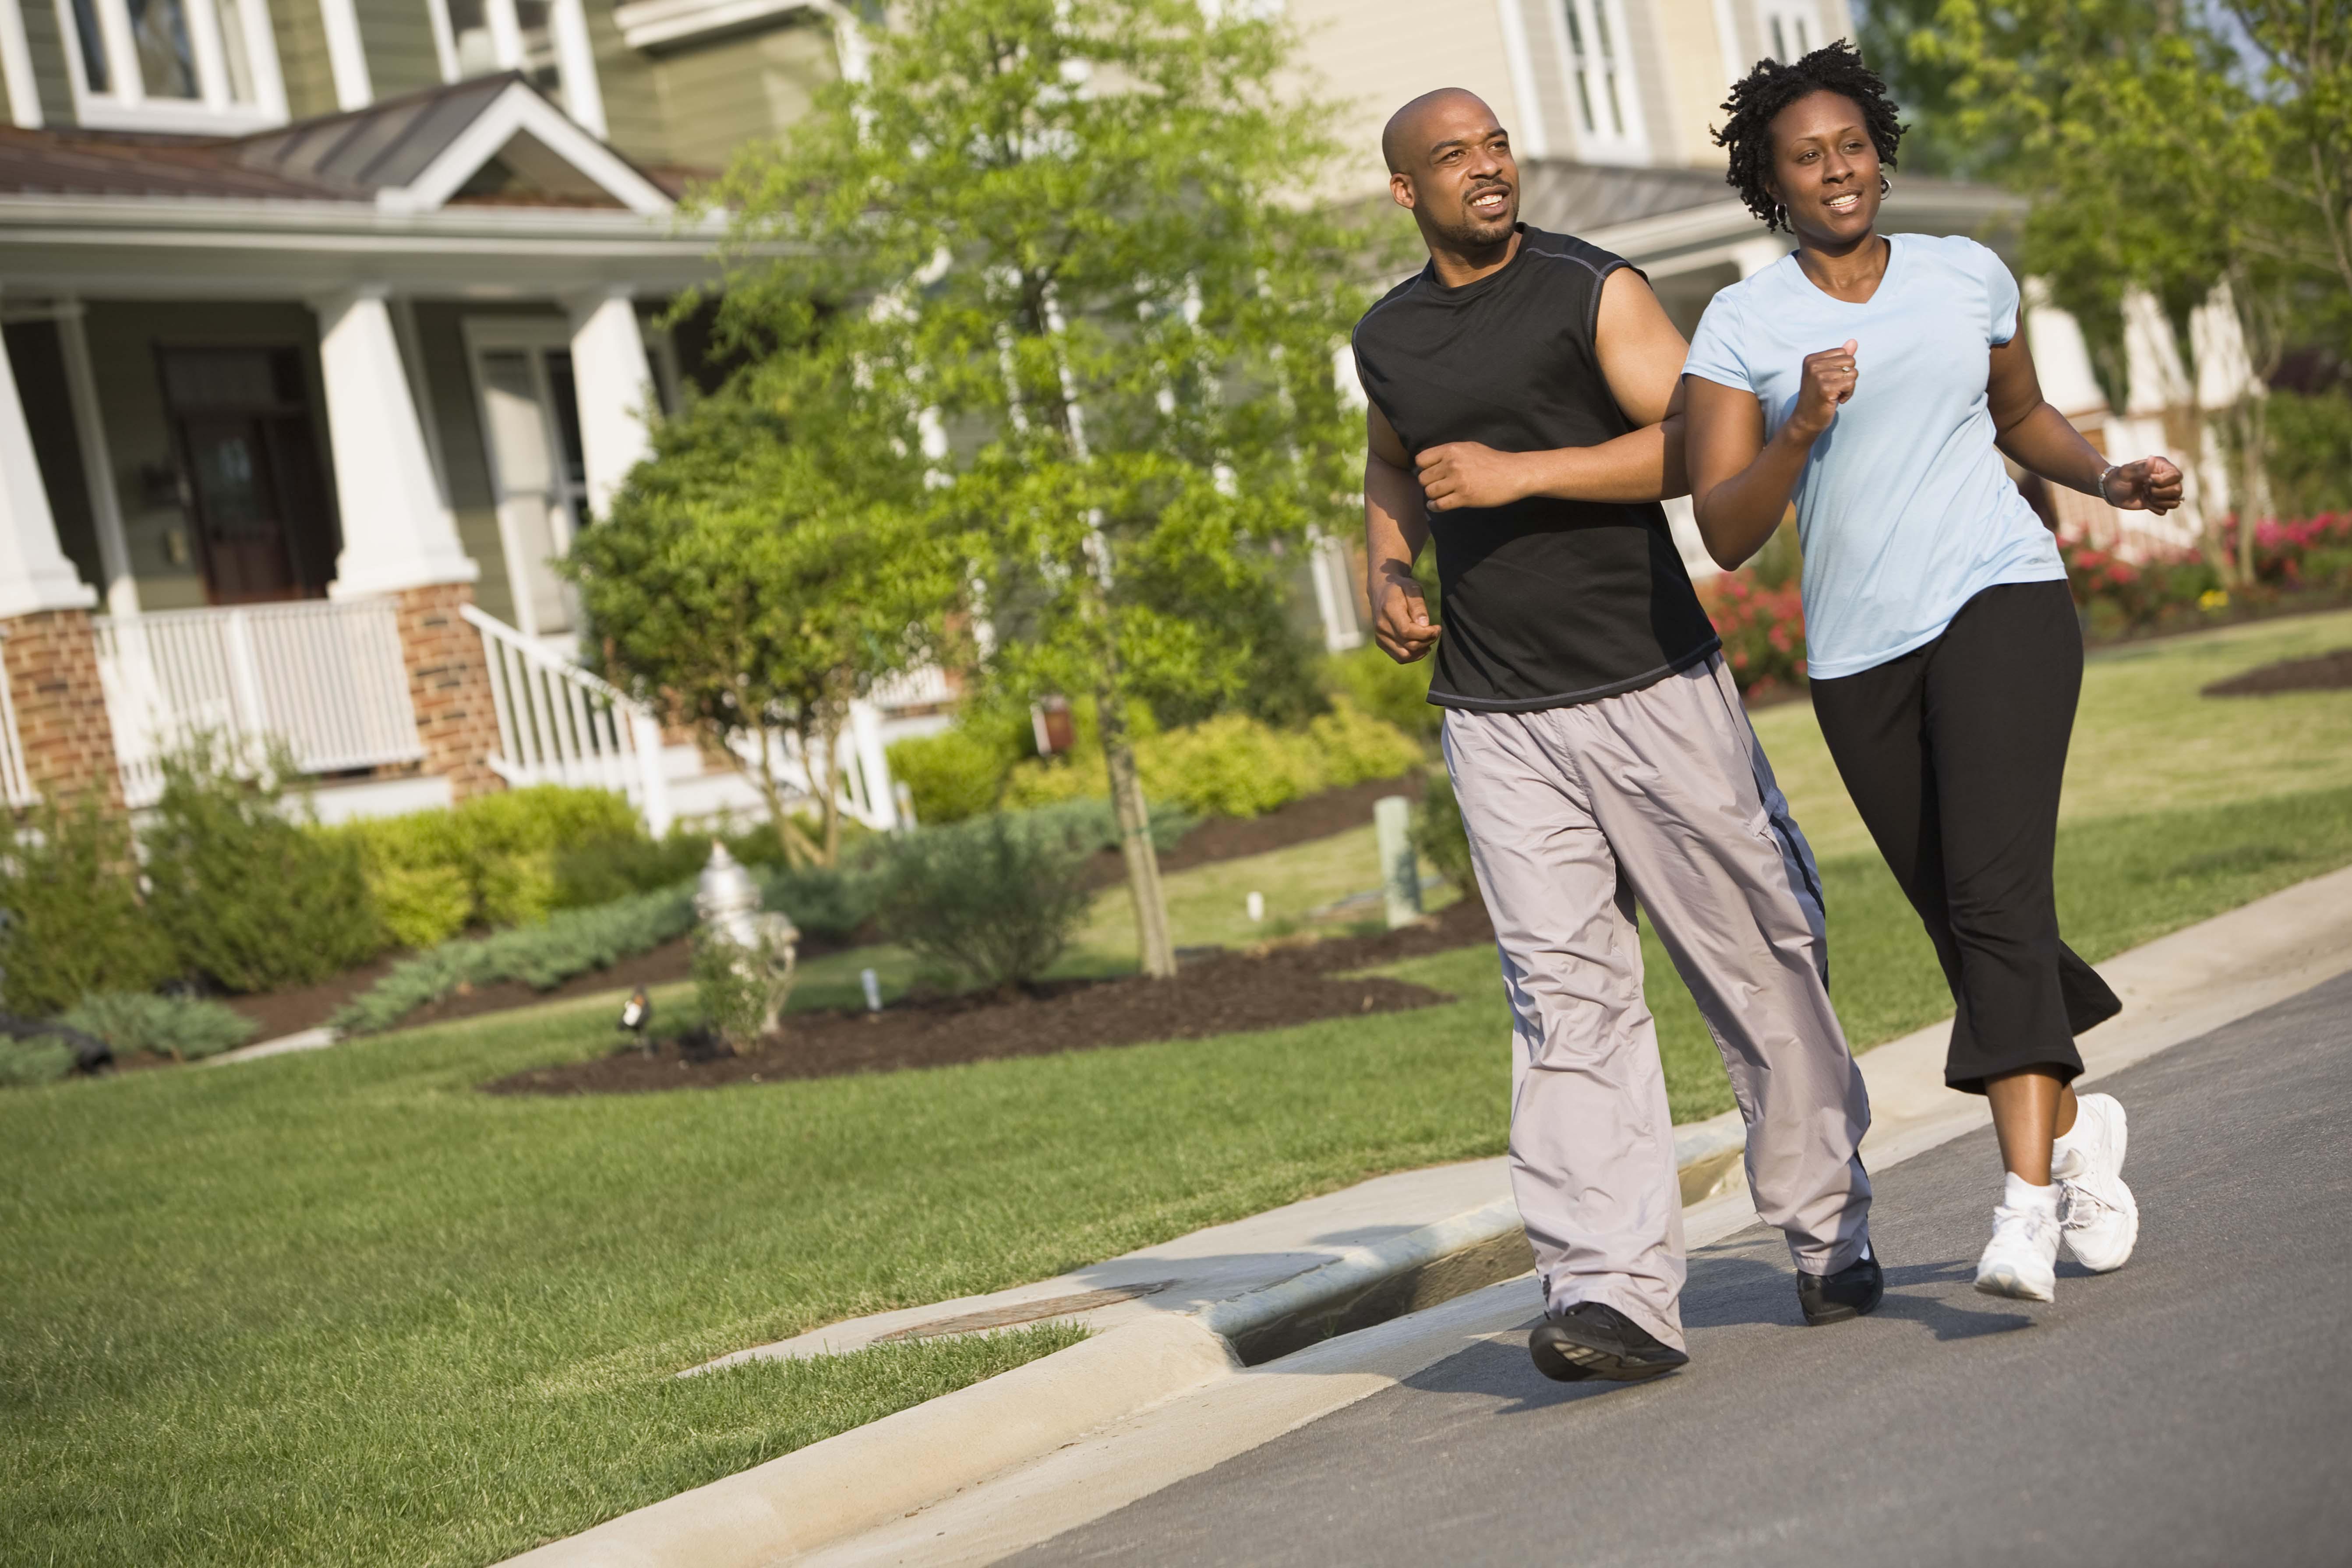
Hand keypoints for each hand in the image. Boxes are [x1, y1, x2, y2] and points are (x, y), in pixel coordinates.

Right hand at [1372, 569, 1439, 663]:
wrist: (1381, 590)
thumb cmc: (1400, 588)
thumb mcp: (1412, 588)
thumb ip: (1418, 605)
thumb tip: (1425, 624)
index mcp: (1388, 610)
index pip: (1408, 631)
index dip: (1426, 634)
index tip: (1437, 628)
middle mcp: (1382, 626)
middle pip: (1409, 645)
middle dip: (1427, 641)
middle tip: (1436, 632)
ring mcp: (1380, 636)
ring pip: (1404, 656)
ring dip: (1421, 651)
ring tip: (1428, 639)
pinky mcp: (1381, 643)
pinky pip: (1400, 657)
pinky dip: (1413, 655)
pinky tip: (1421, 646)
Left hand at [1414, 442, 1529, 511]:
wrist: (1514, 473)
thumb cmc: (1492, 461)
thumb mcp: (1469, 448)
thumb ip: (1450, 453)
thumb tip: (1431, 461)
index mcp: (1452, 449)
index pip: (1421, 460)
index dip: (1424, 468)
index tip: (1432, 473)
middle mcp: (1452, 464)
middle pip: (1423, 478)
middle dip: (1429, 483)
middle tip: (1439, 485)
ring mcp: (1458, 481)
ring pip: (1430, 492)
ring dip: (1434, 496)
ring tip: (1441, 495)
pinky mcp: (1464, 497)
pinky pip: (1439, 505)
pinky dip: (1435, 507)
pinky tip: (1438, 505)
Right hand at [1789, 339, 1858, 440]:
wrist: (1805, 421)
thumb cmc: (1817, 397)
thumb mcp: (1826, 374)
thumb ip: (1839, 357)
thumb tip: (1853, 341)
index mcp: (1811, 359)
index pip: (1843, 352)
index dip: (1843, 368)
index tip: (1831, 380)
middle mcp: (1813, 365)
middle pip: (1850, 361)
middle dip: (1847, 376)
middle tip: (1834, 388)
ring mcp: (1818, 377)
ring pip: (1853, 373)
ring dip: (1848, 387)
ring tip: (1834, 395)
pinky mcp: (1826, 389)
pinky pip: (1851, 384)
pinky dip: (1847, 394)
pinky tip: (1836, 400)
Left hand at [2102, 456, 2183, 514]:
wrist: (2111, 490)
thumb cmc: (2119, 478)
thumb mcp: (2126, 472)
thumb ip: (2140, 468)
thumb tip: (2152, 458)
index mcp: (2162, 467)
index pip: (2177, 476)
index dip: (2163, 481)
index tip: (2148, 480)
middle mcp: (2167, 479)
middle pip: (2178, 490)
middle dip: (2161, 493)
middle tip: (2147, 489)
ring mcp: (2164, 492)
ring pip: (2175, 502)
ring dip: (2159, 502)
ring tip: (2147, 496)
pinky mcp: (2159, 503)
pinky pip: (2165, 510)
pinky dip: (2155, 508)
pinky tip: (2146, 502)